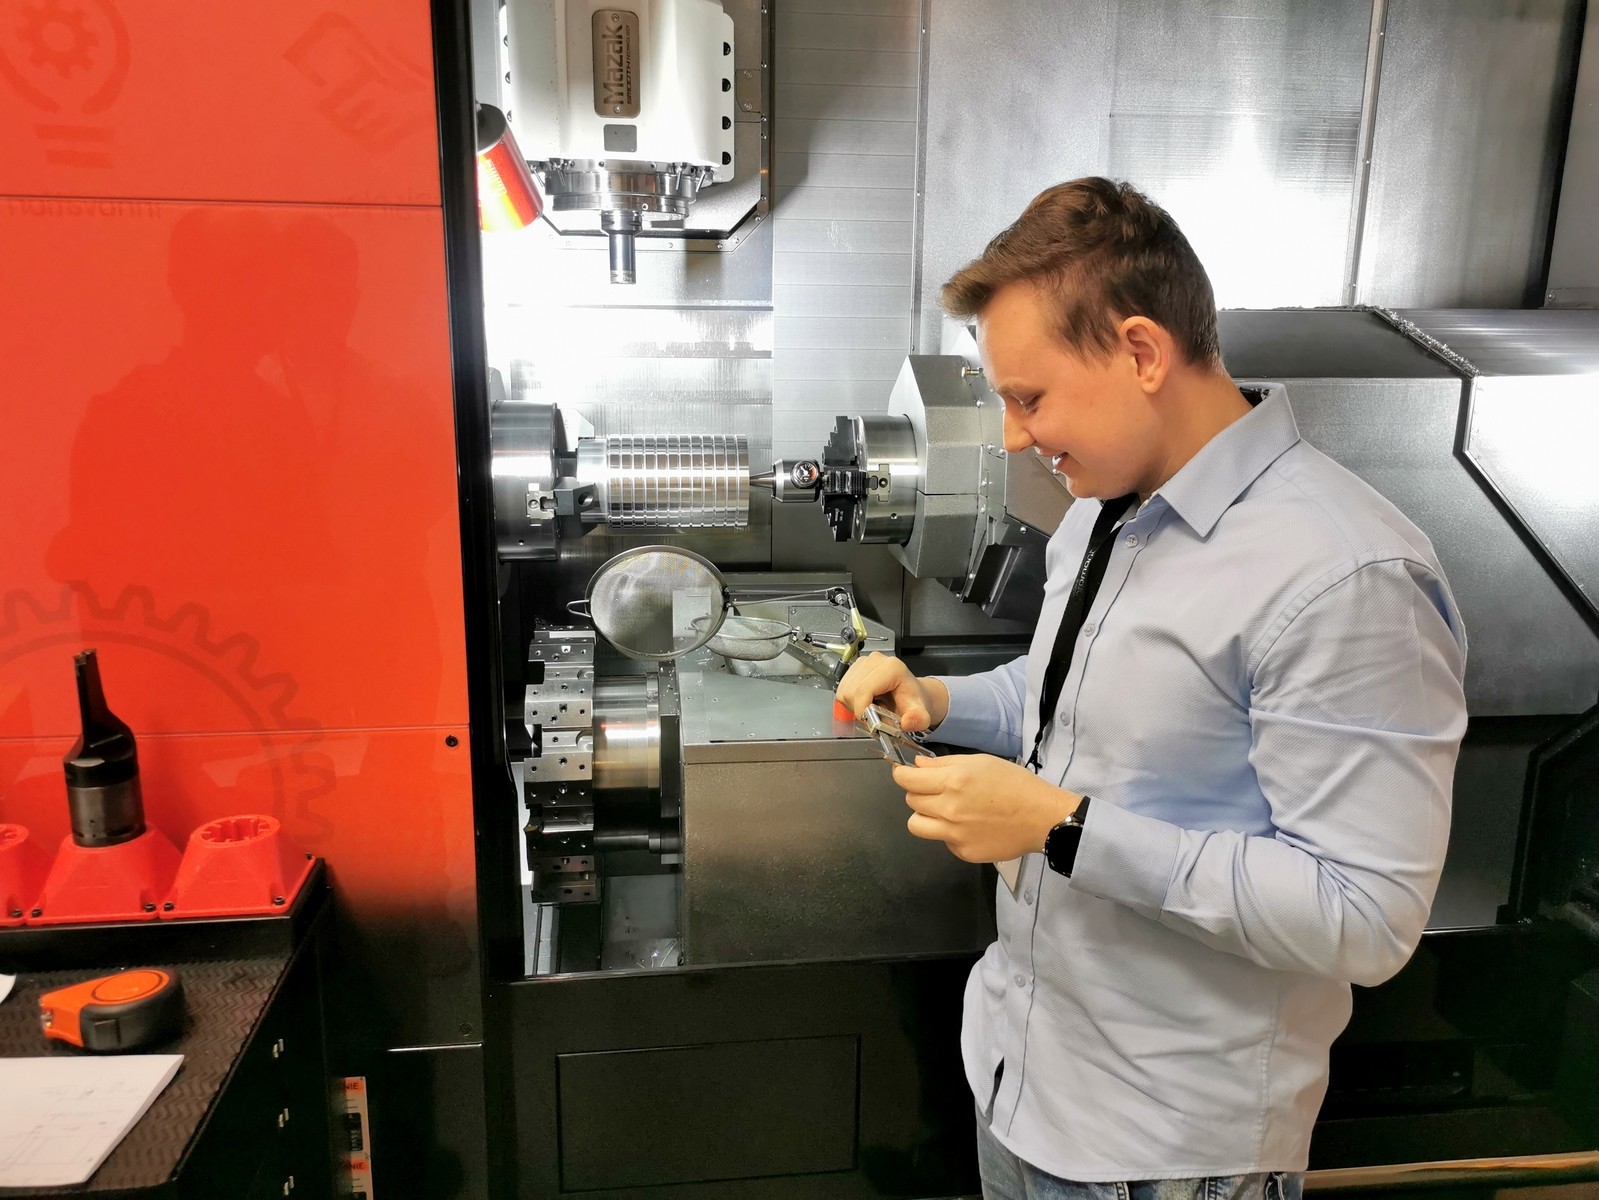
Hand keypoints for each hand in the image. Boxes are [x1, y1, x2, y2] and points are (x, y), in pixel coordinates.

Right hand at [834, 652, 948, 733]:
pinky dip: (851, 701)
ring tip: (871, 707)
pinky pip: (842, 690)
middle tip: (874, 715)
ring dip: (854, 706)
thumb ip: (918, 720)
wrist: (909, 694)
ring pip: (844, 691)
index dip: (862, 709)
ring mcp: (863, 663)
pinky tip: (865, 701)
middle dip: (859, 709)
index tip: (870, 722)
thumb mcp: (921, 715)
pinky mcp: (854, 668)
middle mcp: (875, 660)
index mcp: (892, 668)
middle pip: (851, 691)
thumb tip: (908, 722)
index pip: (863, 690)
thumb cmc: (911, 701)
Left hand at [891, 753, 1081, 862]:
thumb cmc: (1015, 784)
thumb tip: (918, 766)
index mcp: (953, 782)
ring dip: (925, 816)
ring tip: (944, 811)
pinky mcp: (963, 852)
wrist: (1042, 818)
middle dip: (918, 793)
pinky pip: (942, 840)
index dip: (902, 774)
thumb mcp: (981, 762)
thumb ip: (945, 764)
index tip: (905, 774)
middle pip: (911, 801)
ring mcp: (954, 834)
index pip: (907, 780)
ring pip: (916, 825)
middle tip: (936, 790)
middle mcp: (949, 809)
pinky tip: (968, 826)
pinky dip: (948, 833)